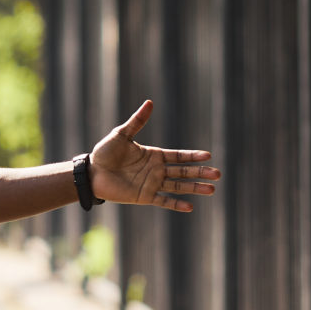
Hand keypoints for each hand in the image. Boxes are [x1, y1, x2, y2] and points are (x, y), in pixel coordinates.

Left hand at [91, 101, 218, 211]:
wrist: (92, 173)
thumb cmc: (105, 153)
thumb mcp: (121, 134)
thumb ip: (137, 121)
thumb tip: (150, 103)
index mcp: (154, 155)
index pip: (179, 156)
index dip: (193, 156)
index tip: (208, 156)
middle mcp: (156, 170)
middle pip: (183, 172)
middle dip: (200, 173)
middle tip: (218, 174)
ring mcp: (152, 184)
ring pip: (178, 186)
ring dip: (194, 188)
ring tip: (212, 190)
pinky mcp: (144, 197)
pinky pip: (163, 201)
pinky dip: (176, 204)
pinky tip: (190, 206)